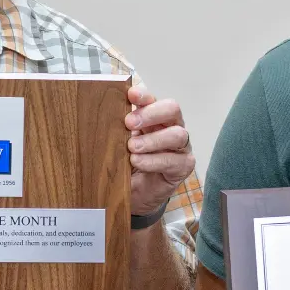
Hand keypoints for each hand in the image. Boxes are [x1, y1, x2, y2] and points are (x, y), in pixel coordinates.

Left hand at [125, 84, 194, 216]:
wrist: (134, 195)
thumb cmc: (128, 165)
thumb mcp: (119, 144)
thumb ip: (119, 129)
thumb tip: (106, 114)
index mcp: (155, 117)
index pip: (154, 99)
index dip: (144, 95)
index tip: (130, 95)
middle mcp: (171, 127)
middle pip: (172, 109)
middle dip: (150, 113)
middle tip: (129, 123)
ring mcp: (181, 147)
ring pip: (177, 134)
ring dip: (152, 140)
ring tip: (132, 148)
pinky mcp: (183, 166)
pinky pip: (173, 160)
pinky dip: (153, 160)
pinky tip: (138, 161)